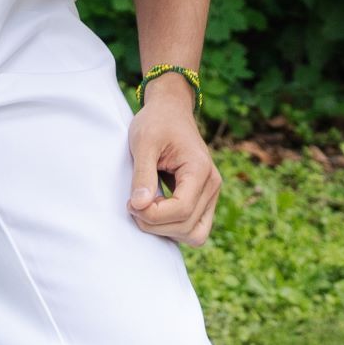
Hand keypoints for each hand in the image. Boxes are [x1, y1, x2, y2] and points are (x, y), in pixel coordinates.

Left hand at [127, 81, 222, 246]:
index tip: (131, 203)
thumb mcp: (144, 143)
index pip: (182, 210)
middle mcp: (212, 184)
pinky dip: (173, 228)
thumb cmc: (157, 122)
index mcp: (200, 169)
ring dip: (166, 230)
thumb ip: (142, 175)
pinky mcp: (204, 199)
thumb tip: (139, 206)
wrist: (170, 110)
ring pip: (195, 234)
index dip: (153, 215)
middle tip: (135, 204)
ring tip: (146, 208)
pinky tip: (156, 210)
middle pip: (187, 226)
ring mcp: (211, 193)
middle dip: (155, 224)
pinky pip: (194, 228)